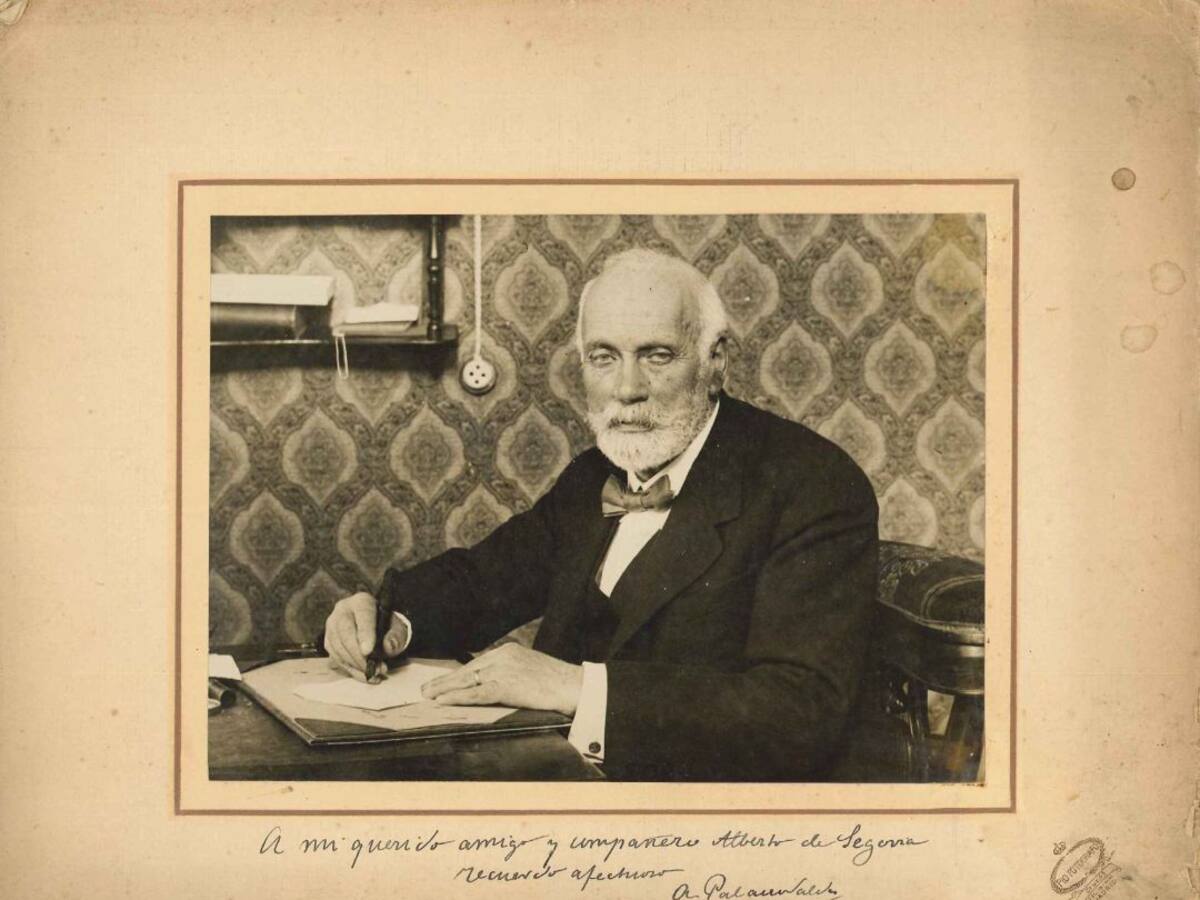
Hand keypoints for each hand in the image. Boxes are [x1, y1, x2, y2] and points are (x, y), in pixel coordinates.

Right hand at [323, 592, 408, 682]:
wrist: (376, 626)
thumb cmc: (386, 625)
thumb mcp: (397, 628)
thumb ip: (396, 636)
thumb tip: (388, 647)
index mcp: (362, 601)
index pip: (363, 614)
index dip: (365, 633)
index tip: (368, 651)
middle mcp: (343, 610)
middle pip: (346, 632)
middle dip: (359, 654)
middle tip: (374, 668)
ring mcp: (332, 625)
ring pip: (338, 647)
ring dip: (356, 665)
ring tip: (373, 674)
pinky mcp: (329, 641)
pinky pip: (336, 657)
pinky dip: (350, 669)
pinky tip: (364, 675)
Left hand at [420, 643, 583, 715]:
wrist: (575, 686)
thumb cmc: (557, 683)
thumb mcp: (530, 670)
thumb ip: (511, 673)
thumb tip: (491, 686)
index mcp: (509, 651)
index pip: (476, 663)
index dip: (458, 675)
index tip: (443, 681)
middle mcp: (503, 657)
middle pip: (467, 670)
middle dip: (445, 681)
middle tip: (426, 688)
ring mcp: (504, 670)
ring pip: (467, 681)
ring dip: (444, 689)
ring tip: (428, 696)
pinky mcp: (506, 686)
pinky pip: (476, 694)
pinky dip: (457, 698)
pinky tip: (443, 701)